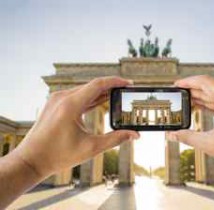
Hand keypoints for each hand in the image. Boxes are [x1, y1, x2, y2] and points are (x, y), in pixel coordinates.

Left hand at [13, 76, 139, 178]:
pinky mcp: (55, 104)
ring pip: (84, 90)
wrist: (31, 160)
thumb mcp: (91, 148)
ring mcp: (56, 99)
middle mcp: (62, 97)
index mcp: (70, 105)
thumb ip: (116, 139)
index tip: (130, 83)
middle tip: (127, 91)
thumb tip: (135, 135)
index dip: (116, 82)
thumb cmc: (58, 155)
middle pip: (92, 86)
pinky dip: (90, 98)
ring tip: (118, 96)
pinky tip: (101, 100)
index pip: (98, 84)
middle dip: (111, 87)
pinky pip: (76, 95)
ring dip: (101, 92)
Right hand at [168, 75, 213, 177]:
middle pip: (210, 87)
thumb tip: (171, 135)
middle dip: (193, 91)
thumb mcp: (210, 144)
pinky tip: (201, 107)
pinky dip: (212, 103)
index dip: (188, 82)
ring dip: (202, 98)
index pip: (204, 82)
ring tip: (186, 102)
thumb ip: (187, 137)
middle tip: (178, 96)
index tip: (176, 84)